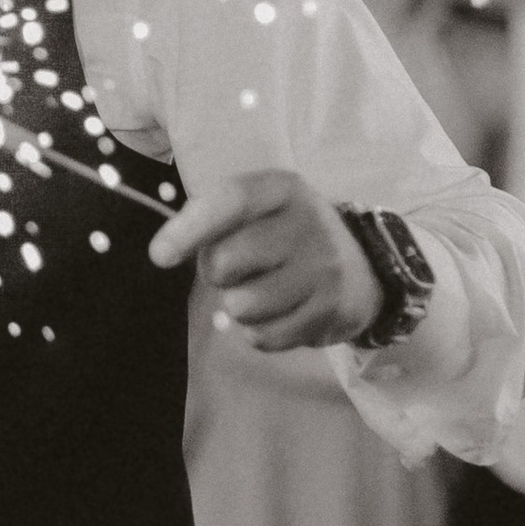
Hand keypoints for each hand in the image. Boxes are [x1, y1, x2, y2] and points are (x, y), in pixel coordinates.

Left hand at [148, 169, 381, 351]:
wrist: (365, 268)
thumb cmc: (287, 235)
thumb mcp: (260, 208)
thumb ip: (213, 218)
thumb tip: (163, 250)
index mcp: (283, 189)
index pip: (230, 200)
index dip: (188, 228)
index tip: (159, 255)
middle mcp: (308, 223)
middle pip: (226, 261)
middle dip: (216, 273)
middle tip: (237, 270)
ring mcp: (324, 269)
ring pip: (242, 306)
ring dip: (238, 306)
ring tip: (261, 291)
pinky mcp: (331, 311)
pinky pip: (264, 336)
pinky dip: (258, 332)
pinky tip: (279, 313)